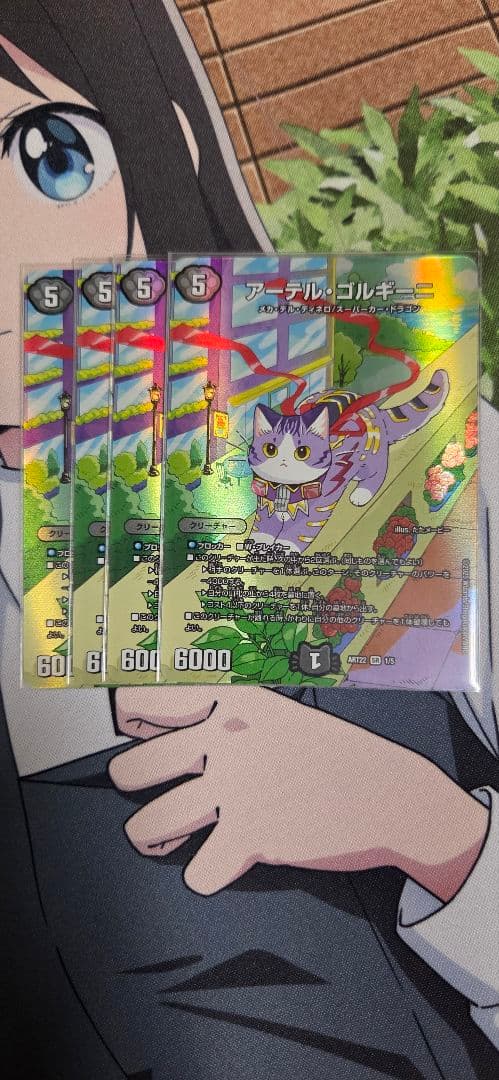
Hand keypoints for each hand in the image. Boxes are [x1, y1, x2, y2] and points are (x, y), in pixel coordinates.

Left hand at [110, 686, 487, 898]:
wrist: (391, 794)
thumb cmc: (330, 755)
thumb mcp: (275, 712)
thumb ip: (220, 715)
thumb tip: (155, 729)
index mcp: (231, 700)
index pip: (139, 700)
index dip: (131, 723)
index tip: (140, 734)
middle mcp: (226, 738)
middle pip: (130, 771)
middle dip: (132, 789)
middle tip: (155, 791)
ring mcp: (238, 787)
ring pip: (148, 826)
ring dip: (154, 837)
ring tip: (167, 837)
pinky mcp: (252, 835)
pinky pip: (197, 874)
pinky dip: (208, 875)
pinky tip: (223, 860)